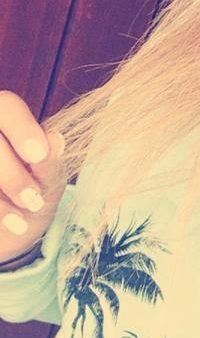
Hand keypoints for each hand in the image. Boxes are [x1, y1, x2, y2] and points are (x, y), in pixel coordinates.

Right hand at [0, 91, 67, 264]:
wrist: (7, 230)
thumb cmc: (30, 197)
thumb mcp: (46, 182)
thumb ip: (49, 163)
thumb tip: (56, 139)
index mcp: (5, 118)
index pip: (8, 107)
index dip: (23, 129)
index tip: (39, 155)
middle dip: (13, 175)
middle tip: (33, 201)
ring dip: (3, 193)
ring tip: (20, 221)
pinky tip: (6, 223)